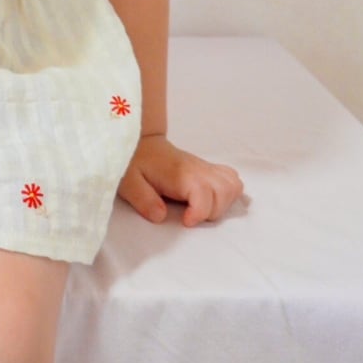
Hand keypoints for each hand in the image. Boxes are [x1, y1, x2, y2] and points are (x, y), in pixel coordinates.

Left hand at [117, 133, 245, 227]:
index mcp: (180, 173)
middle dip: (213, 211)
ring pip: (233, 185)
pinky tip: (212, 200)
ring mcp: (205, 167)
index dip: (199, 213)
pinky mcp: (208, 169)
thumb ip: (143, 199)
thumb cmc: (133, 162)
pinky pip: (231, 178)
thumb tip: (161, 216)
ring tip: (202, 210)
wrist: (139, 141)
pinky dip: (229, 193)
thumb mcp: (129, 182)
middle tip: (191, 215)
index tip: (185, 222)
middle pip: (225, 191)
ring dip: (223, 203)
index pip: (204, 192)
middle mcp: (197, 168)